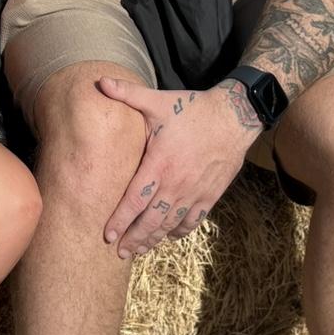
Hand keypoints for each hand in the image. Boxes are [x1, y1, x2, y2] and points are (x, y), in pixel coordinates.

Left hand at [95, 78, 261, 257]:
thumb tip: (99, 82)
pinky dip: (179, 231)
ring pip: (170, 224)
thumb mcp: (158, 100)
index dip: (120, 220)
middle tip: (119, 253)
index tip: (107, 235)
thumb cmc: (192, 108)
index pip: (135, 200)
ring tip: (139, 250)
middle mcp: (176, 183)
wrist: (234, 117)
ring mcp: (195, 192)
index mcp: (160, 164)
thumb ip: (127, 93)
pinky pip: (192, 221)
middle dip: (134, 238)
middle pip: (151, 220)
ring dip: (154, 239)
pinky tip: (169, 235)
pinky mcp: (210, 195)